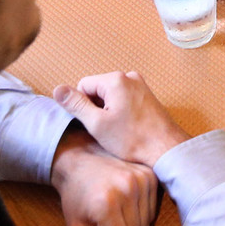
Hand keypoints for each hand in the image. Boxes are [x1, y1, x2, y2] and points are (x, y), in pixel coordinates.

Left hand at [50, 127, 160, 225]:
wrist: (80, 158)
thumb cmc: (76, 198)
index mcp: (106, 205)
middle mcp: (127, 189)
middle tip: (104, 223)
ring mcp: (142, 179)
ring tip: (114, 212)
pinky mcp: (151, 174)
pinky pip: (153, 210)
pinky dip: (141, 213)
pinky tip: (126, 202)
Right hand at [53, 71, 189, 166]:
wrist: (166, 148)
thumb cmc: (133, 139)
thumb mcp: (97, 124)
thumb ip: (76, 105)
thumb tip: (58, 89)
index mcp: (116, 80)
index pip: (83, 85)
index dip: (82, 107)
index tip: (92, 123)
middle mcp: (129, 77)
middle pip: (97, 89)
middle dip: (96, 108)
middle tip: (105, 129)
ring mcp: (140, 85)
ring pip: (110, 95)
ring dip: (107, 111)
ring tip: (117, 130)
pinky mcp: (146, 95)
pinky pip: (123, 99)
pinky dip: (119, 111)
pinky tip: (125, 128)